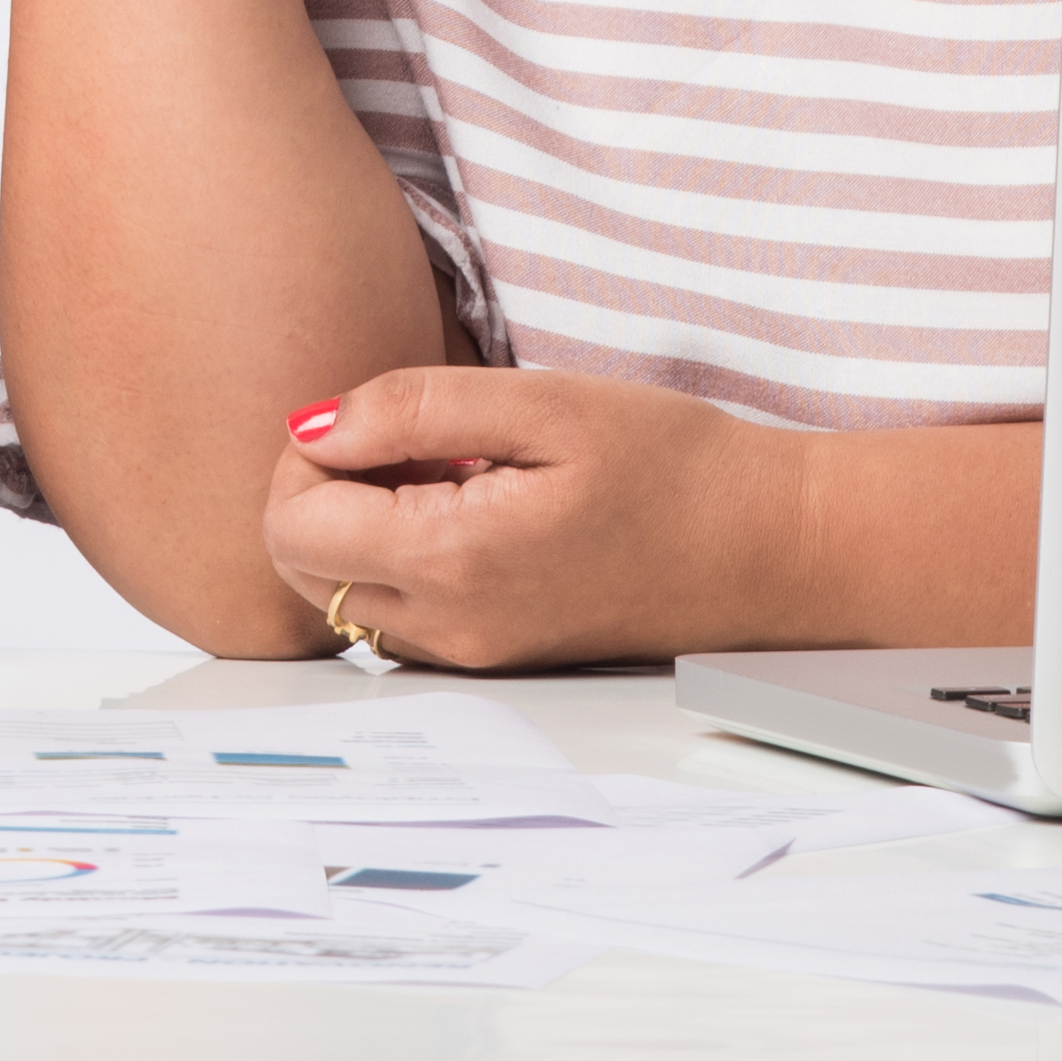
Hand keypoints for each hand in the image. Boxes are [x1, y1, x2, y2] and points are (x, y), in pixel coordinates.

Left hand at [256, 364, 800, 672]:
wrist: (771, 549)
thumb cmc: (674, 467)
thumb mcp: (542, 404)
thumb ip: (412, 409)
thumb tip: (311, 426)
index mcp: (450, 562)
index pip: (290, 526)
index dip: (308, 453)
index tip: (377, 415)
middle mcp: (449, 629)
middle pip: (301, 571)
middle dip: (325, 494)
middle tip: (406, 440)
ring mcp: (474, 654)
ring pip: (346, 598)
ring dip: (362, 530)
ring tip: (447, 471)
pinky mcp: (499, 657)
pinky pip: (402, 617)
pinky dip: (405, 560)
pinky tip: (474, 509)